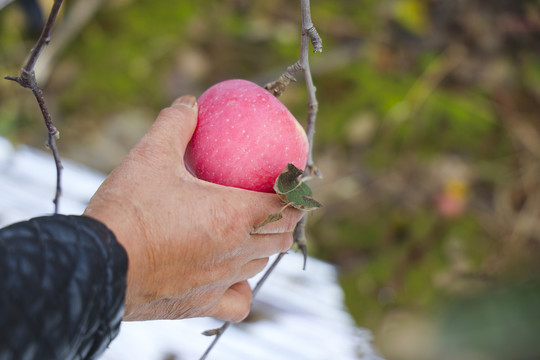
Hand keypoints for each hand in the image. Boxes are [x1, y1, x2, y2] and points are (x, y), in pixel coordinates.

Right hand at [84, 95, 302, 321]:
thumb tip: (189, 104)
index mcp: (233, 216)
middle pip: (280, 238)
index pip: (286, 206)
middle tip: (272, 205)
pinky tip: (229, 276)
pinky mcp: (200, 305)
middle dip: (283, 220)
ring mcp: (219, 281)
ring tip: (249, 233)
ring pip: (259, 265)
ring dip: (262, 247)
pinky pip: (237, 303)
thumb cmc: (128, 211)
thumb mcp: (149, 157)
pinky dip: (240, 288)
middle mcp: (235, 252)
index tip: (294, 184)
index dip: (296, 194)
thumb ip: (174, 125)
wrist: (95, 266)